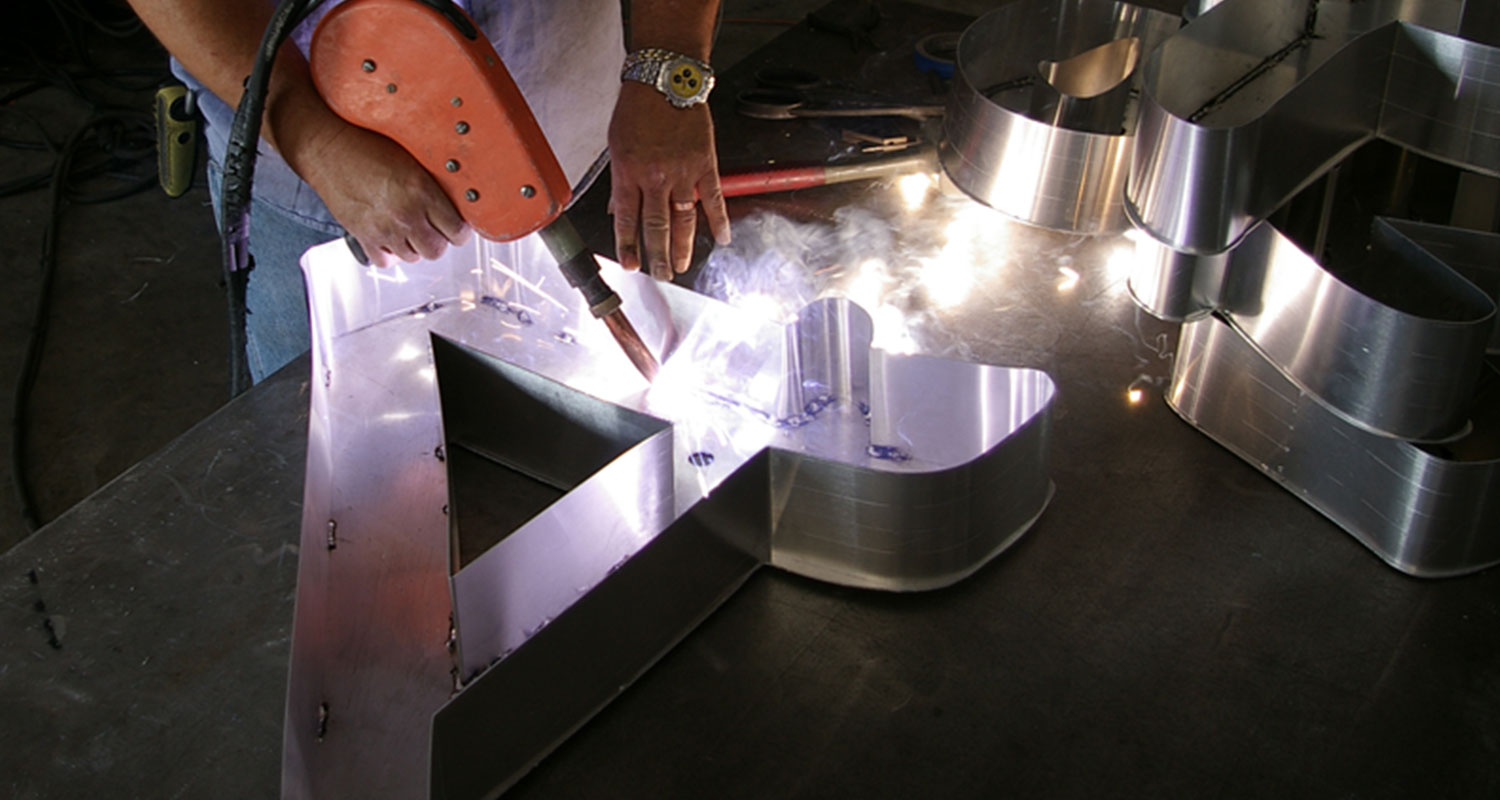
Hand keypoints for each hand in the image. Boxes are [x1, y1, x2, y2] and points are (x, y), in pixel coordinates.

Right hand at [301, 121, 470, 267]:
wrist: (326, 147)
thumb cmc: (367, 143)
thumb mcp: (411, 156)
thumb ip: (432, 181)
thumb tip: (454, 198)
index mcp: (422, 191)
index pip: (458, 231)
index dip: (459, 230)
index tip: (455, 224)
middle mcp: (405, 214)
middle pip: (437, 250)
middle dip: (439, 240)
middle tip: (434, 227)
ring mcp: (383, 229)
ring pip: (413, 257)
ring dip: (415, 245)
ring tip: (410, 228)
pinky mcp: (363, 236)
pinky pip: (386, 260)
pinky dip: (390, 252)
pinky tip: (390, 236)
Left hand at [608, 82, 730, 279]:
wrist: (666, 81)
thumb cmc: (639, 108)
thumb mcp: (616, 145)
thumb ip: (619, 180)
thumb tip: (616, 209)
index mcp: (629, 172)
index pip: (627, 219)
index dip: (629, 246)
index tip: (631, 265)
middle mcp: (655, 177)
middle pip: (656, 226)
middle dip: (657, 255)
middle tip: (660, 275)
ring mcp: (682, 172)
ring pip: (683, 220)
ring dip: (682, 248)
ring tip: (680, 266)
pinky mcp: (705, 164)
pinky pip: (713, 198)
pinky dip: (719, 221)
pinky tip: (721, 238)